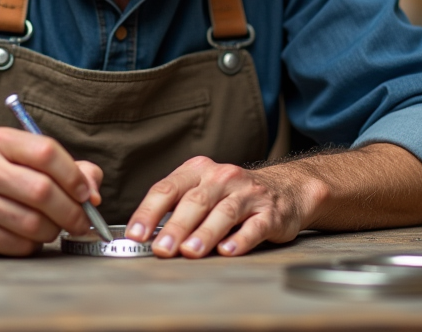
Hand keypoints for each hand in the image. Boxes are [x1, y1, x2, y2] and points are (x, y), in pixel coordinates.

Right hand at [0, 126, 102, 255]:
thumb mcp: (22, 159)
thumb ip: (66, 168)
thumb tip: (95, 193)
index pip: (47, 152)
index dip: (75, 176)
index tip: (88, 193)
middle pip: (43, 191)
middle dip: (72, 211)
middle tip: (82, 221)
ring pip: (35, 223)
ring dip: (54, 230)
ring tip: (52, 227)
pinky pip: (20, 245)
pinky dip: (33, 244)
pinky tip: (27, 236)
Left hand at [123, 156, 311, 258]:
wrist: (285, 189)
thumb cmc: (233, 195)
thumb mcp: (203, 190)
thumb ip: (177, 209)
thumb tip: (147, 238)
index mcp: (199, 171)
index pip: (167, 189)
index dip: (148, 212)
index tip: (136, 234)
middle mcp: (223, 177)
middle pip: (194, 201)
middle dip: (175, 226)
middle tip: (161, 249)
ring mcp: (248, 194)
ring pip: (223, 213)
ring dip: (205, 233)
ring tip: (190, 251)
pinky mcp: (270, 213)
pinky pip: (254, 227)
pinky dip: (240, 240)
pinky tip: (227, 251)